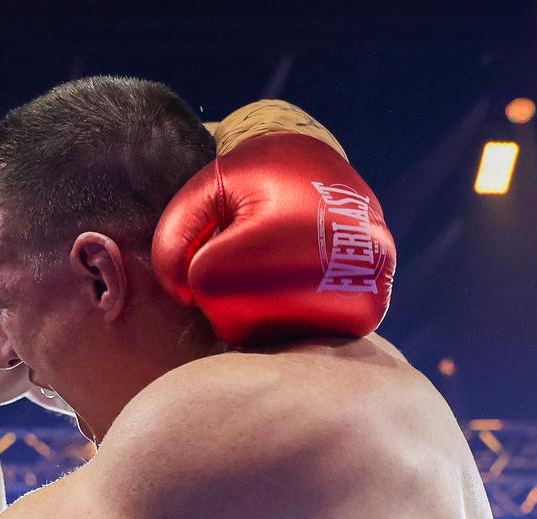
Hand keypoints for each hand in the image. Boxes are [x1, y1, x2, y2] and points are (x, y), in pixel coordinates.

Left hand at [151, 131, 395, 345]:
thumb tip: (184, 298)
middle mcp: (329, 264)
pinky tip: (294, 282)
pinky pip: (291, 335)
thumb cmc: (254, 178)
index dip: (203, 258)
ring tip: (278, 261)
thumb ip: (172, 239)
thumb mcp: (203, 190)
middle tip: (254, 250)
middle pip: (233, 315)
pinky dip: (278, 316)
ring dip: (252, 307)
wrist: (323, 166)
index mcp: (284, 230)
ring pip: (261, 331)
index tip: (228, 232)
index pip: (207, 281)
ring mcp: (353, 290)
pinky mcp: (364, 310)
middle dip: (226, 289)